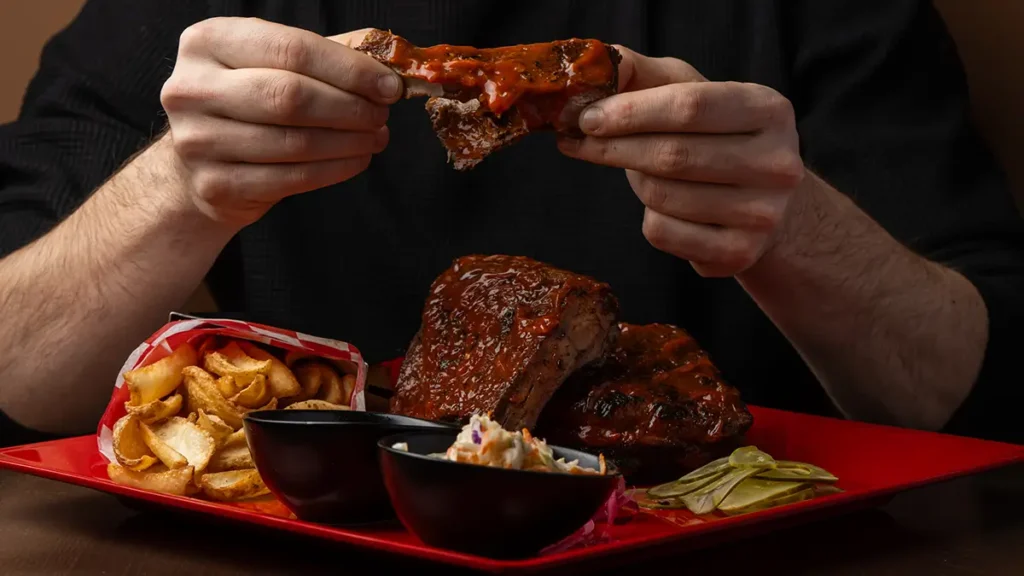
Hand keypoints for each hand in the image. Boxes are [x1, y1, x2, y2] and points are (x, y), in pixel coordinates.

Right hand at [160, 18, 400, 226]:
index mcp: (208, 41)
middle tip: (381, 114)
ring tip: (375, 136)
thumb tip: (387, 65)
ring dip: (349, 141)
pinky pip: (292, 178)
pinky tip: (357, 159)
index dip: (350, 69)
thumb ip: (325, 55)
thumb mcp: (271, 63)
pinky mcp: (215, 185)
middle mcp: (192, 88)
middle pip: (291, 97)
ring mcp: (198, 140)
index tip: (388, 85)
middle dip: (350, 107)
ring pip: (295, 142)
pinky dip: (335, 169)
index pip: (292, 49)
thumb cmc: (246, 103)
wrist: (197, 164)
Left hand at [558, 47, 805, 276]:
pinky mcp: (739, 253)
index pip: (690, 106)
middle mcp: (776, 163)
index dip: (631, 112)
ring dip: (634, 182)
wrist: (769, 206)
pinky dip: (650, 218)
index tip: (587, 117)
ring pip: (662, 197)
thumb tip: (599, 66)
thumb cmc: (717, 138)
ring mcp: (762, 214)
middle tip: (578, 142)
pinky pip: (664, 233)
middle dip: (614, 148)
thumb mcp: (692, 92)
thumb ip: (643, 74)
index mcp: (769, 110)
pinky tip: (665, 207)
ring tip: (636, 170)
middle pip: (672, 155)